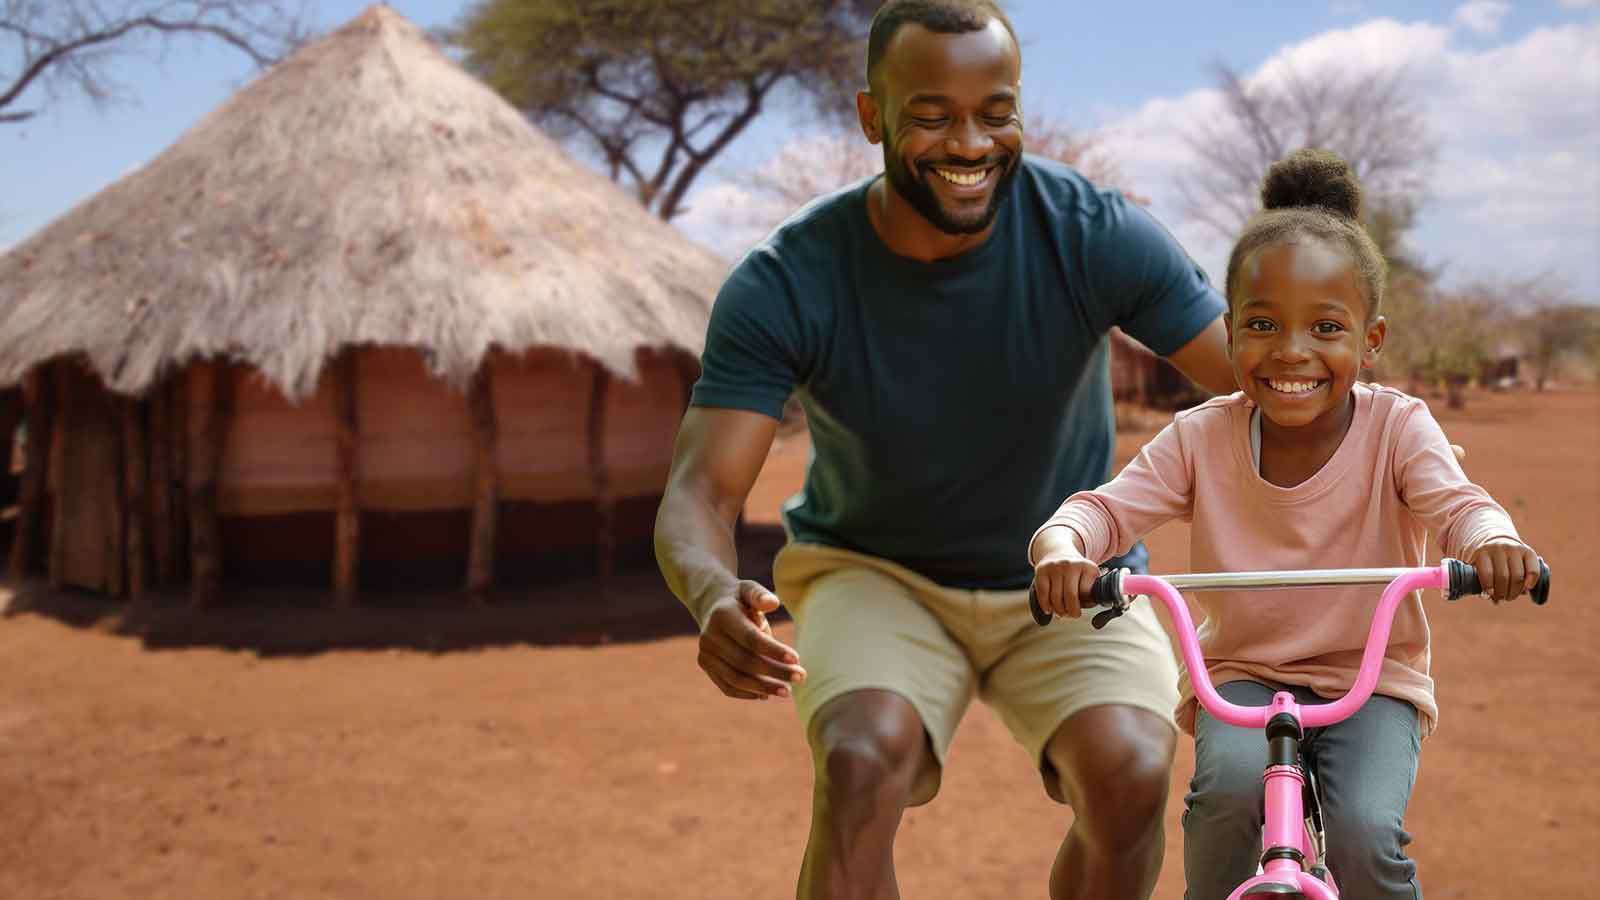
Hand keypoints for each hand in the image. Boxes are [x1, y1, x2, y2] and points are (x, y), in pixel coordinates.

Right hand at [696, 580, 806, 699]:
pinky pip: (726, 686)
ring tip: (787, 690)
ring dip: (763, 688)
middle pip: (745, 661)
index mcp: (722, 616)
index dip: (774, 650)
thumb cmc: (740, 598)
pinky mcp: (706, 666)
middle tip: (801, 677)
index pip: (751, 638)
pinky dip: (747, 693)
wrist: (711, 604)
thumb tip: (773, 603)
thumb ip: (760, 596)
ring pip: (736, 678)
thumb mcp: (749, 590)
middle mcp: (709, 637)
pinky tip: (767, 694)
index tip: (797, 659)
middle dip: (775, 672)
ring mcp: (705, 653)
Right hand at [1032, 550, 1101, 619]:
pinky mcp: (1041, 570)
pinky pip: (1043, 594)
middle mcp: (1071, 564)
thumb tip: (1089, 605)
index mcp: (1087, 566)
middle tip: (1072, 615)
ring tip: (1061, 613)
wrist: (1057, 552)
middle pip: (1071, 596)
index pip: (1086, 592)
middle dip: (1072, 611)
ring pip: (1056, 598)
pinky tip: (1049, 609)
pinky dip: (1046, 605)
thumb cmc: (1076, 572)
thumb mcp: (1088, 576)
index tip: (1083, 606)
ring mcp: (1055, 567)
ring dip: (1059, 610)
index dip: (1084, 603)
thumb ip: (1091, 592)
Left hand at [1469, 538, 1540, 602]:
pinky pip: (1533, 570)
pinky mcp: (1528, 552)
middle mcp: (1499, 548)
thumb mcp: (1475, 567)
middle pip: (1503, 577)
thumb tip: (1490, 598)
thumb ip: (1478, 580)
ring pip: (1518, 575)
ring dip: (1515, 591)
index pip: (1486, 572)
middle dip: (1502, 592)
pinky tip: (1527, 588)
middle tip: (1502, 598)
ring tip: (1511, 596)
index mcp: (1483, 552)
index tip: (1490, 594)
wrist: (1498, 543)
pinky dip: (1531, 581)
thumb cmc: (1485, 562)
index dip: (1489, 586)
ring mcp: (1514, 549)